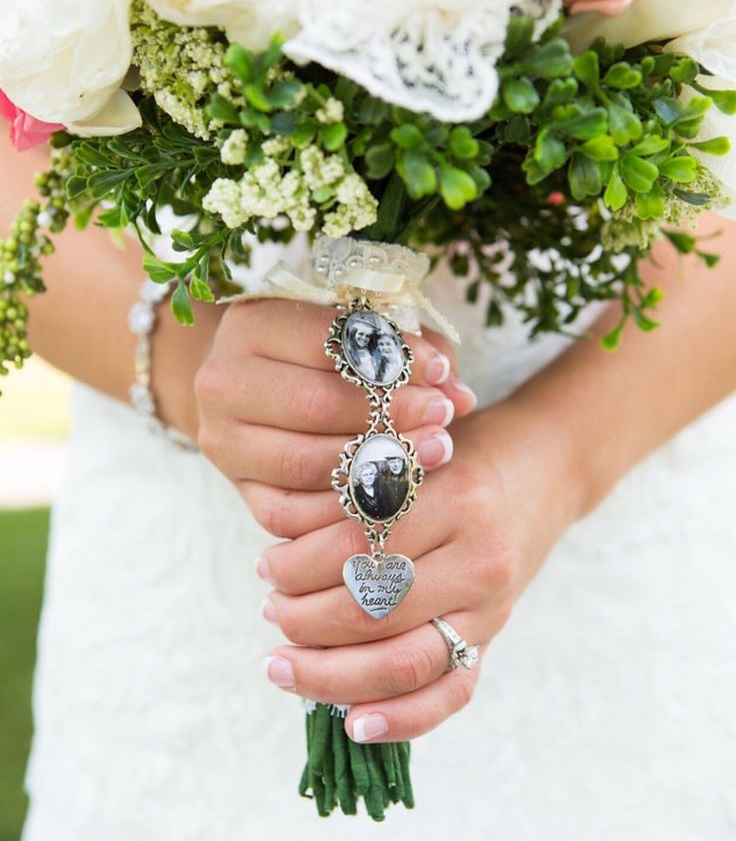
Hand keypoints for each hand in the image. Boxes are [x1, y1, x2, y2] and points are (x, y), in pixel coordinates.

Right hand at [195, 298, 477, 525]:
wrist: (260, 389)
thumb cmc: (326, 353)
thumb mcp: (363, 334)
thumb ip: (413, 354)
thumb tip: (460, 396)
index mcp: (249, 325)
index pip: (327, 341)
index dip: (391, 358)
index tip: (439, 370)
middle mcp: (222, 383)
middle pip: (315, 405)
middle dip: (390, 414)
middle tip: (442, 417)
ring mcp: (224, 442)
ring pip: (303, 463)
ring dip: (375, 464)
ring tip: (431, 453)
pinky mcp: (239, 489)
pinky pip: (291, 515)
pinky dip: (344, 511)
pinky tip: (392, 496)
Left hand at [256, 402, 581, 742]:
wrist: (549, 466)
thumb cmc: (462, 452)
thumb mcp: (414, 449)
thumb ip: (359, 487)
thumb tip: (279, 544)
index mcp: (455, 498)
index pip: (358, 548)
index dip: (299, 566)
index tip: (266, 566)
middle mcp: (479, 558)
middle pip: (373, 610)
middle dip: (303, 621)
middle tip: (269, 611)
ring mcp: (491, 607)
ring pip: (403, 662)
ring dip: (329, 674)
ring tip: (282, 664)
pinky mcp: (495, 639)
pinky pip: (450, 695)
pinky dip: (400, 719)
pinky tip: (352, 724)